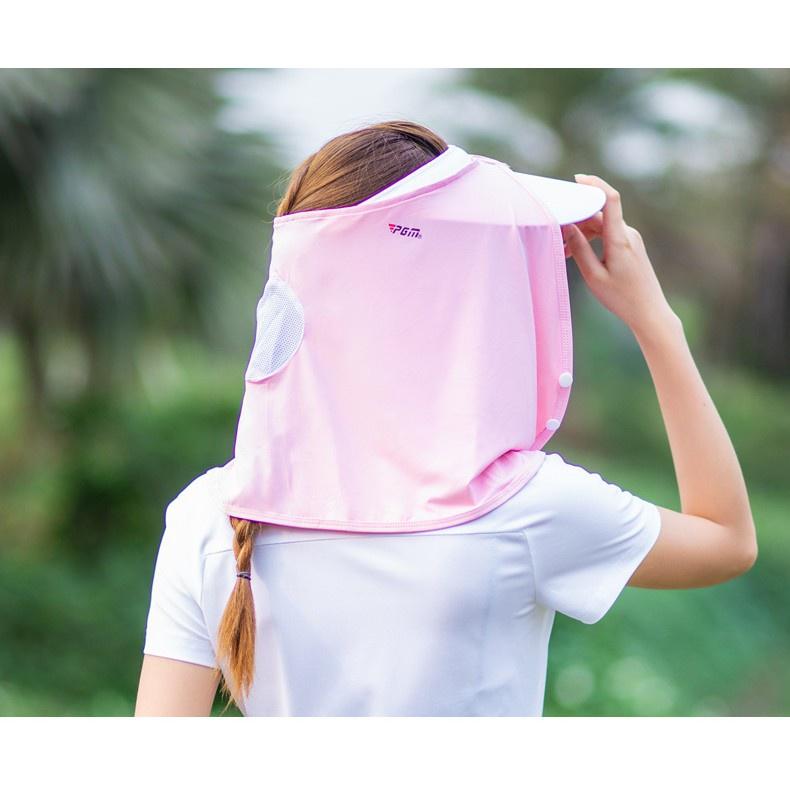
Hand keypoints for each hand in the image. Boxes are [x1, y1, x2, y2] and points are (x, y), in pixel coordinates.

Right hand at [561, 174, 677, 335]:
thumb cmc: (621, 297)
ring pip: (601, 226)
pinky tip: (576, 255)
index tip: (577, 179)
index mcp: (620, 239)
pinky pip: (607, 235)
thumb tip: (568, 226)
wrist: (649, 311)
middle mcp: (628, 234)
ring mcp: (631, 239)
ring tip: (563, 253)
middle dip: (575, 220)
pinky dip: (590, 240)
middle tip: (555, 236)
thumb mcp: (594, 276)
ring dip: (580, 233)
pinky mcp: (630, 246)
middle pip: (598, 215)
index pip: (610, 200)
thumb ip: (580, 249)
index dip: (595, 185)